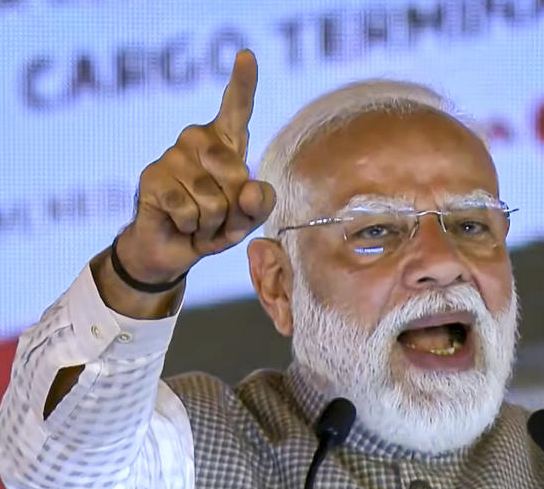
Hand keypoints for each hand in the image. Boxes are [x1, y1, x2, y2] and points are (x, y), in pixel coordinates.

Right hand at [116, 49, 274, 283]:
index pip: (236, 108)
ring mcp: (171, 156)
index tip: (246, 55)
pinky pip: (189, 210)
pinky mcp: (152, 178)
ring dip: (213, 223)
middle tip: (219, 216)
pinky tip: (181, 224)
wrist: (175, 250)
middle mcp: (196, 140)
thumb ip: (261, 204)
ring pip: (213, 199)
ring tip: (199, 221)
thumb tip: (250, 189)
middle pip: (235, 173)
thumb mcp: (248, 218)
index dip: (243, 82)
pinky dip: (192, 227)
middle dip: (235, 207)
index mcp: (225, 142)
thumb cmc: (215, 226)